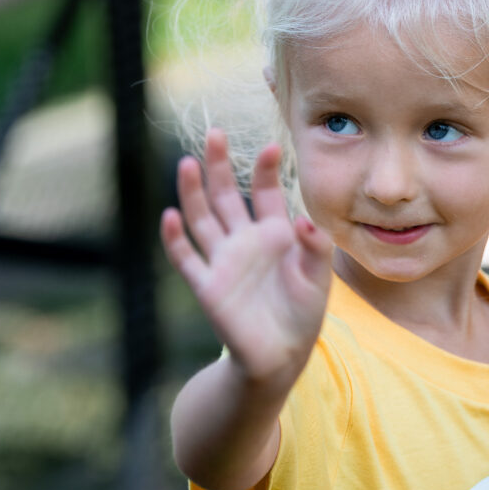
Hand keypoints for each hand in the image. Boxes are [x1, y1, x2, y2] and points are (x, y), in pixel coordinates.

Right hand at [160, 128, 332, 382]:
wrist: (282, 354)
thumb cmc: (303, 312)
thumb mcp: (318, 278)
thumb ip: (315, 249)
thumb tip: (303, 221)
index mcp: (274, 233)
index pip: (266, 192)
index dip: (266, 171)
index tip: (272, 148)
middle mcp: (245, 240)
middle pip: (226, 195)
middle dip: (219, 166)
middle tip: (215, 134)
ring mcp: (223, 260)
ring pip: (202, 218)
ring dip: (193, 193)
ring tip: (188, 163)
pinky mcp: (207, 285)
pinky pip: (187, 258)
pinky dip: (176, 239)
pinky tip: (170, 217)